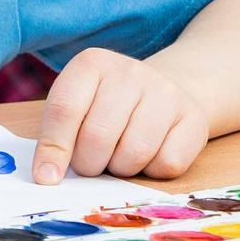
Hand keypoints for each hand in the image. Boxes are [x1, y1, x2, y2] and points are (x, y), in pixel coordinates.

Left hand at [31, 48, 208, 184]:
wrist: (162, 93)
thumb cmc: (105, 107)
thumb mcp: (76, 109)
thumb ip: (56, 136)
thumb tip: (45, 176)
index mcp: (91, 63)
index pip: (64, 109)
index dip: (53, 149)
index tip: (46, 177)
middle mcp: (130, 71)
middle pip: (98, 136)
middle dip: (89, 164)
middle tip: (92, 163)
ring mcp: (166, 92)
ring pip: (134, 153)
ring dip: (121, 169)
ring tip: (120, 155)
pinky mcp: (194, 118)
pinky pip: (167, 164)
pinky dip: (153, 171)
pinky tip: (150, 153)